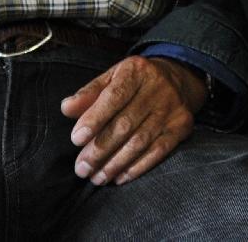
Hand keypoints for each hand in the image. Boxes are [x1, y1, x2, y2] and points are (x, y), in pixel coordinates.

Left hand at [60, 55, 206, 186]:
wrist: (177, 77)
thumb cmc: (135, 81)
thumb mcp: (112, 77)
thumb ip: (89, 93)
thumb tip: (66, 108)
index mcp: (136, 70)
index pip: (113, 97)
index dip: (94, 119)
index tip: (76, 139)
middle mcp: (157, 87)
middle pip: (125, 123)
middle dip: (100, 149)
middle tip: (82, 168)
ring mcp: (171, 108)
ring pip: (140, 142)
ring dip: (115, 163)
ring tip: (96, 177)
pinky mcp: (181, 127)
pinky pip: (158, 152)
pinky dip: (137, 167)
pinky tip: (119, 177)